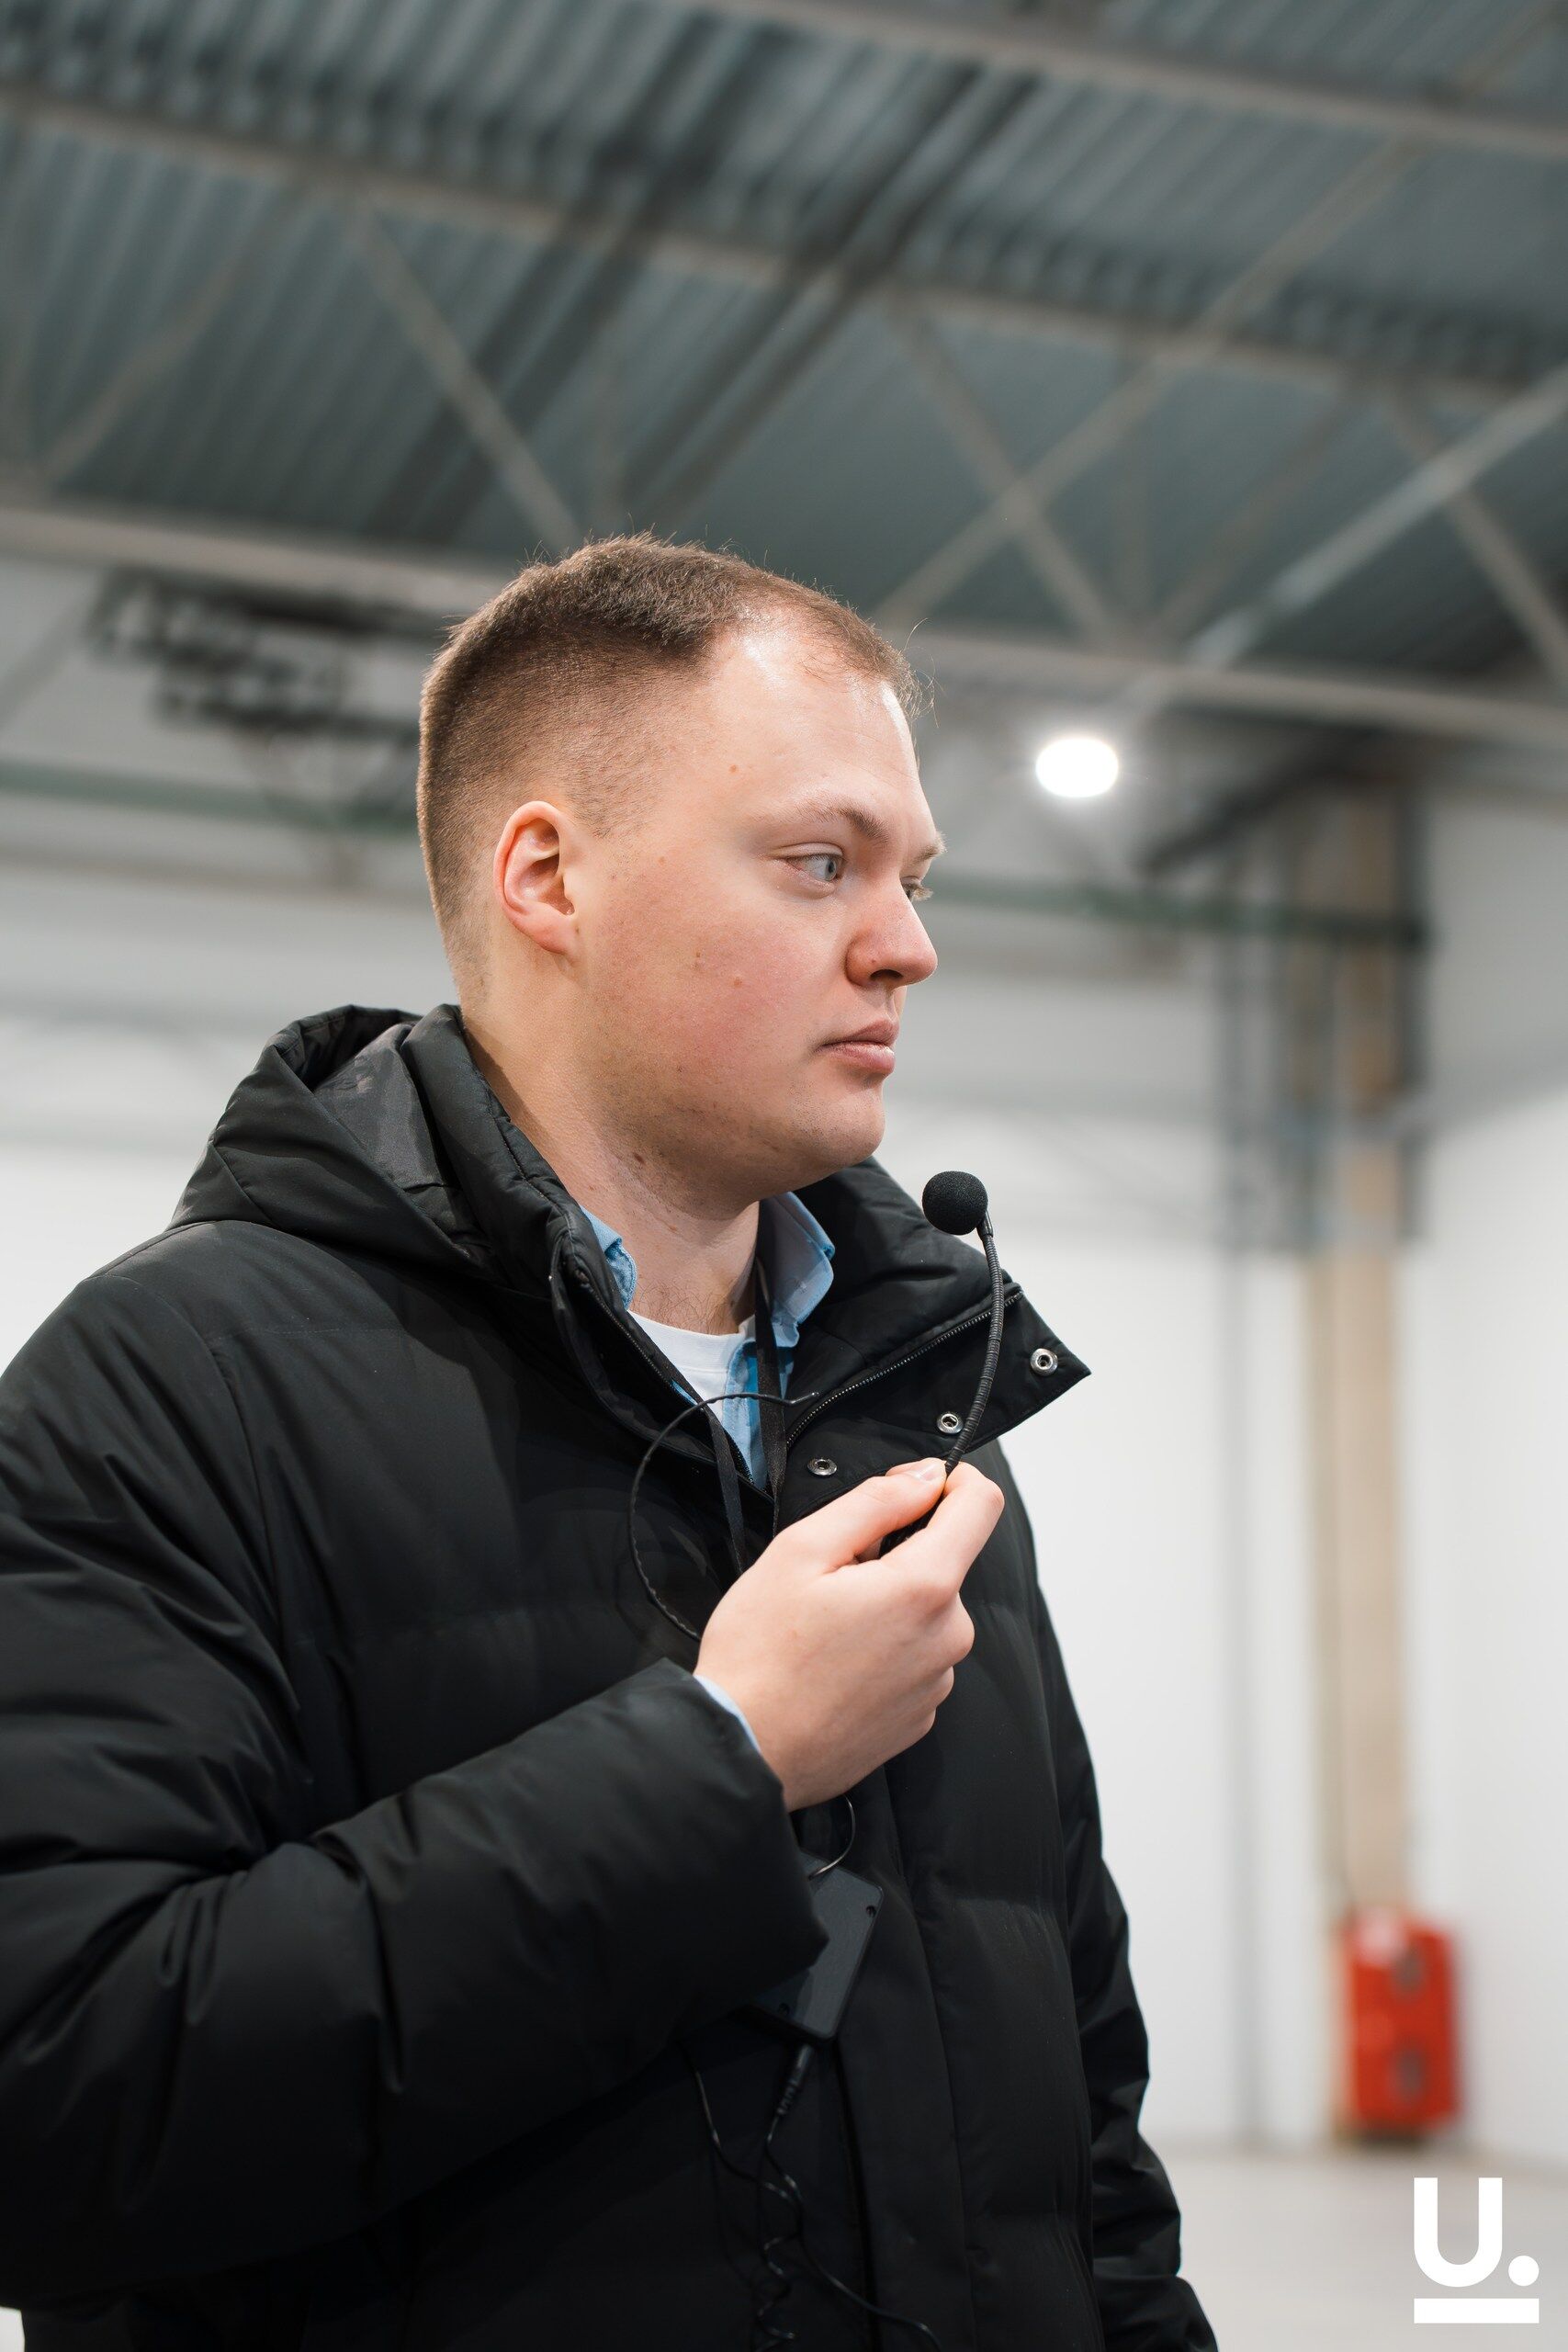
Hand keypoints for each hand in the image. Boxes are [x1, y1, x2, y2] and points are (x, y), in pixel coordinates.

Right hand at [694, 1459, 1004, 1810]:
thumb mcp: (801, 1550)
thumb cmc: (760, 1656)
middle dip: (894, 1555)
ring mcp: (936, 1682)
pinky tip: (834, 1665)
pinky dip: (884, 1648)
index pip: (981, 1505)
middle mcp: (946, 1637)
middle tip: (830, 1579)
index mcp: (923, 1588)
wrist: (744, 1753)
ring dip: (887, 1604)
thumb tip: (926, 1477)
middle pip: (942, 1562)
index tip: (910, 1488)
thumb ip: (876, 1502)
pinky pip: (914, 1657)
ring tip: (826, 1630)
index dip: (949, 1480)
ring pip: (925, 1611)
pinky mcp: (920, 1715)